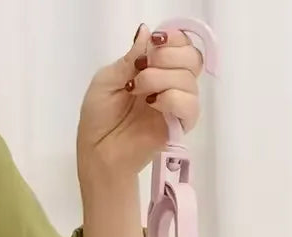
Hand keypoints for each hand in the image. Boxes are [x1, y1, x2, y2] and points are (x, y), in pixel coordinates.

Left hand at [77, 24, 203, 179]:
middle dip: (168, 57)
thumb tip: (147, 32)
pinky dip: (172, 99)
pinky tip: (153, 104)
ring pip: (190, 81)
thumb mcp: (107, 78)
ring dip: (161, 79)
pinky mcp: (179, 127)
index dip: (174, 39)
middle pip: (192, 59)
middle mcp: (170, 85)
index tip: (154, 44)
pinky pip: (190, 106)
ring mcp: (176, 107)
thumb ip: (130, 58)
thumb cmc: (99, 117)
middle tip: (141, 71)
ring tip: (138, 92)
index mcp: (155, 70)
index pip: (181, 46)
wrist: (99, 151)